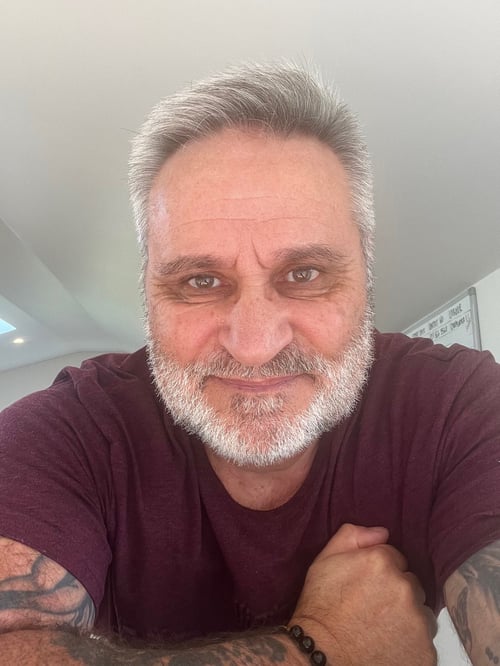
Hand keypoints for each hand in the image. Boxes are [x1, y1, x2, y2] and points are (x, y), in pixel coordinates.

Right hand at [290, 524, 436, 664]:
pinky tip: (389, 646)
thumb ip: (353, 536)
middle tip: (373, 609)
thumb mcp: (324, 562)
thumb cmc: (320, 611)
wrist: (320, 658)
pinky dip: (411, 644)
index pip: (396, 559)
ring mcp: (418, 622)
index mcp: (382, 562)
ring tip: (381, 630)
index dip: (380, 574)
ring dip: (408, 619)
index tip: (367, 588)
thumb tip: (382, 532)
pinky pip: (425, 642)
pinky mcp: (426, 652)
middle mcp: (405, 588)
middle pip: (411, 585)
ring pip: (421, 614)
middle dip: (397, 594)